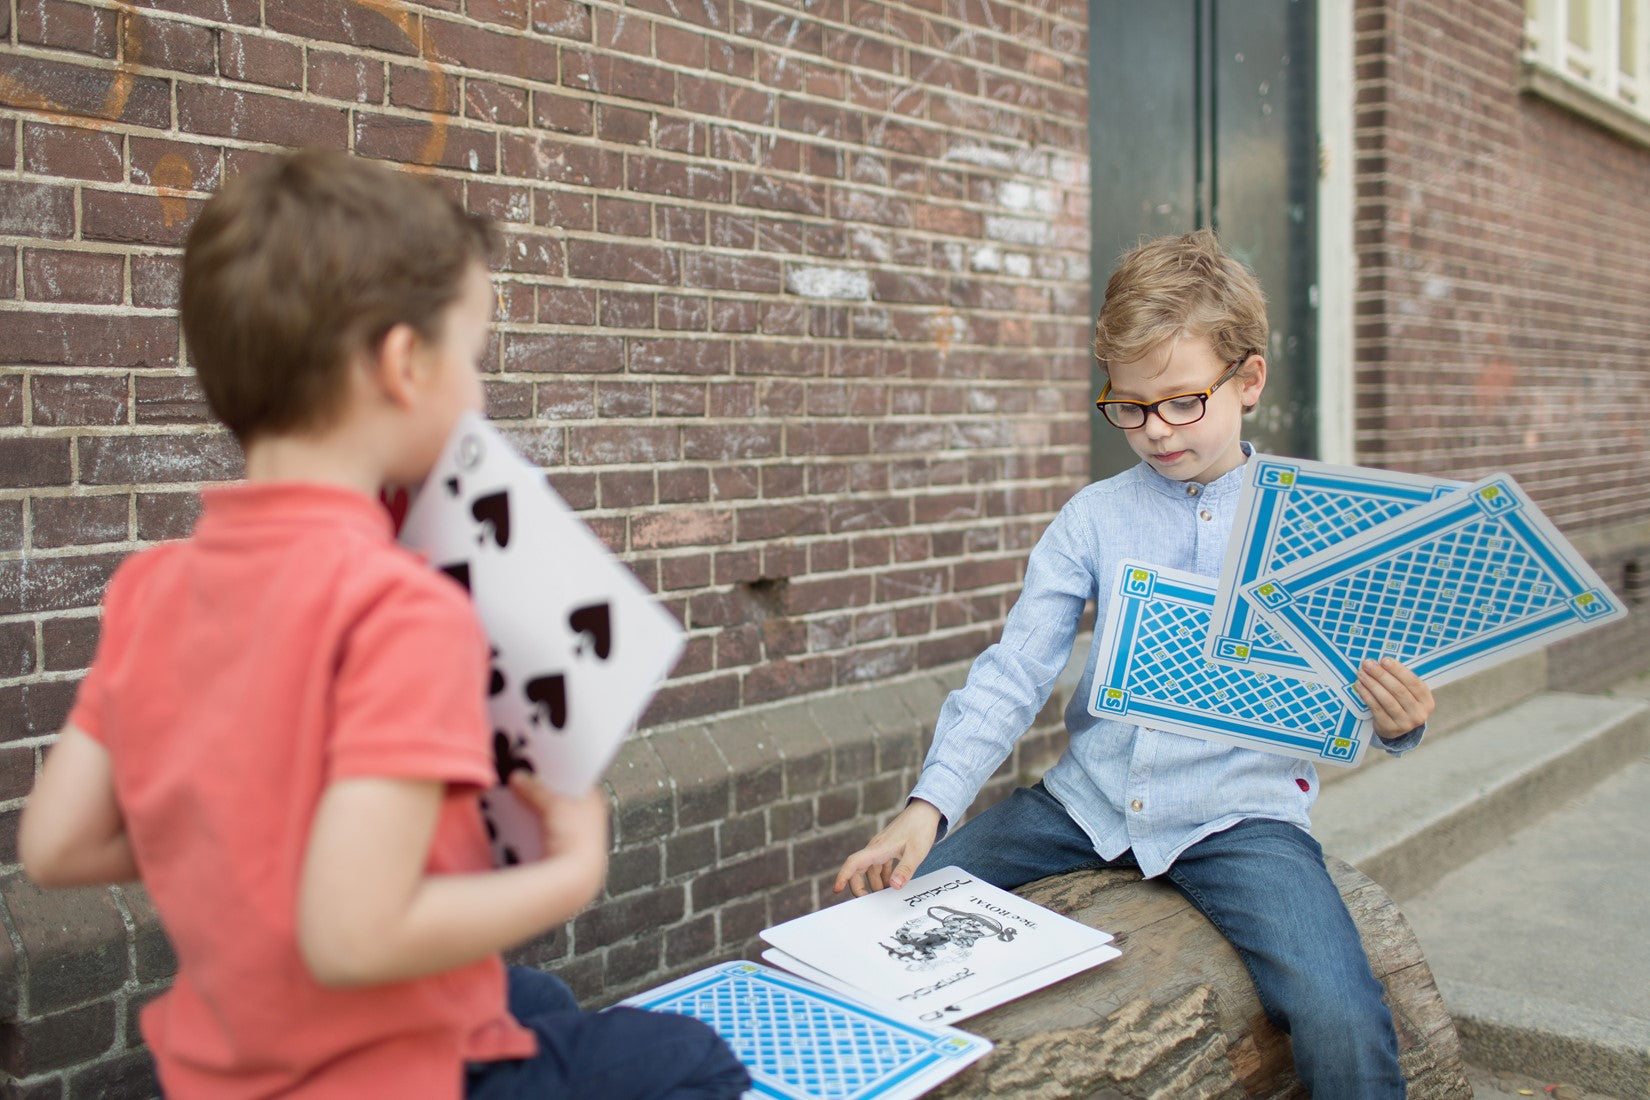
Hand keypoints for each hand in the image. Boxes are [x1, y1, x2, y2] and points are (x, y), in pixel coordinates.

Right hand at [509, 773, 608, 902]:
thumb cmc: (577, 840)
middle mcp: (588, 817)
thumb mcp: (555, 804)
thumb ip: (536, 789)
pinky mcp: (561, 853)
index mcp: (595, 800)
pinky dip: (530, 827)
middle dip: (540, 789)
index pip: (573, 776)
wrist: (575, 881)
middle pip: (559, 795)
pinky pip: (541, 832)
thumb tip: (519, 777)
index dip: (554, 768)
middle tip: (518, 776)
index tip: (534, 760)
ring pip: (549, 815)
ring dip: (533, 809)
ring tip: (512, 797)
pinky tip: (514, 823)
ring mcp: (575, 836)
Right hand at [833, 800, 941, 896]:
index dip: (843, 876)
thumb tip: (893, 886)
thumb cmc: (920, 828)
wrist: (925, 810)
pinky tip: (892, 883)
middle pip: (858, 869)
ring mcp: (881, 848)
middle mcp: (876, 848)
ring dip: (875, 883)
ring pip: (870, 869)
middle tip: (869, 900)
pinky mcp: (888, 848)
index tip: (836, 889)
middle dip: (859, 886)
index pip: (854, 862)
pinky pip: (880, 865)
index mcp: (878, 848)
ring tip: (886, 894)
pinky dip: (883, 876)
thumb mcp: (916, 852)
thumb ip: (905, 870)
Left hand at [1355, 657, 1434, 739]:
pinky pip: (1376, 708)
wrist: (1397, 729)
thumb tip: (1379, 663)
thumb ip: (1400, 679)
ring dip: (1372, 683)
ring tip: (1361, 673)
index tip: (1384, 660)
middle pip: (1398, 690)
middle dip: (1381, 674)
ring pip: (1386, 699)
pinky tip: (1360, 685)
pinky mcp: (1389, 728)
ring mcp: (1405, 723)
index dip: (1398, 670)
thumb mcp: (1409, 693)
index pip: (1413, 682)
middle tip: (1368, 664)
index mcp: (1426, 701)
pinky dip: (1367, 695)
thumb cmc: (1402, 703)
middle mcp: (1418, 713)